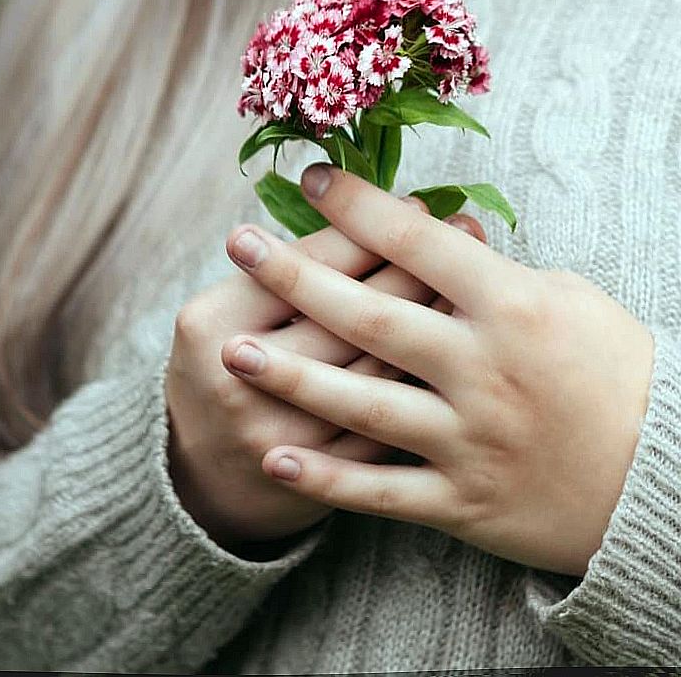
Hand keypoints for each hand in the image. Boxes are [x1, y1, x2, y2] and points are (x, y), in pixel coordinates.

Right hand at [164, 199, 485, 557]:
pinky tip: (466, 350)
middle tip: (464, 224)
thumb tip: (386, 209)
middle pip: (349, 313)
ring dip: (435, 316)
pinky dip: (432, 384)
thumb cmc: (226, 369)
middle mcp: (243, 378)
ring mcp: (284, 434)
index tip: (418, 202)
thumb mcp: (230, 310)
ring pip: (378, 368)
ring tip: (479, 277)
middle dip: (415, 263)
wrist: (201, 478)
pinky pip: (392, 426)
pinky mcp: (322, 479)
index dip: (368, 227)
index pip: (307, 261)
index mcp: (214, 322)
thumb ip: (293, 267)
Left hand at [220, 164, 654, 576]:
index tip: (309, 178)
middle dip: (295, 275)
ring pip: (361, 404)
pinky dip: (326, 478)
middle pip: (369, 317)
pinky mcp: (464, 501)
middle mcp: (482, 369)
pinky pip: (383, 490)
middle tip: (238, 242)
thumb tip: (440, 245)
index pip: (418, 243)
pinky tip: (276, 458)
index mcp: (514, 306)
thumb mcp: (575, 302)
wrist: (668, 479)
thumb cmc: (624, 375)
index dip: (357, 205)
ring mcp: (470, 439)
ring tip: (231, 351)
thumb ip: (502, 277)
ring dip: (290, 377)